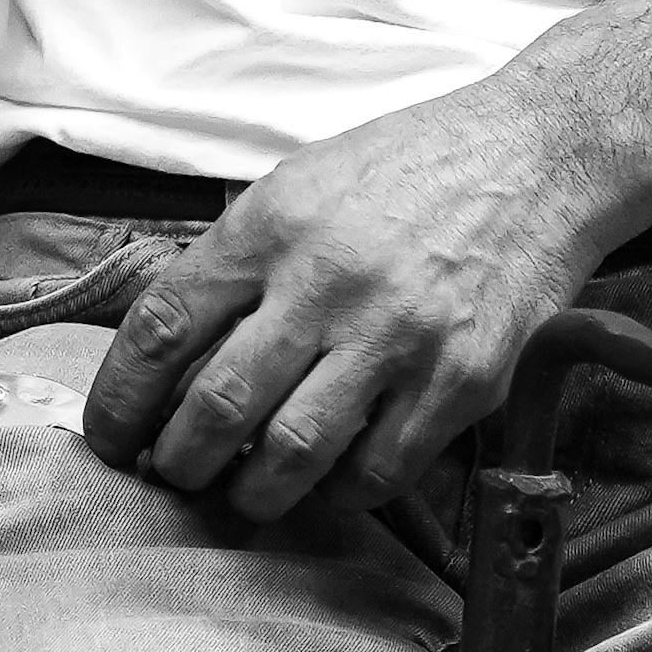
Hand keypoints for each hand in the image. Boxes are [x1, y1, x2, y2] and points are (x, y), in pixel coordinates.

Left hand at [78, 86, 604, 528]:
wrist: (541, 154)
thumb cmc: (412, 168)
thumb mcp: (302, 182)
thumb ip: (237, 260)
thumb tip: (168, 353)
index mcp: (271, 225)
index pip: (160, 329)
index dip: (118, 401)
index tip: (110, 439)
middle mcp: (326, 280)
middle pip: (216, 406)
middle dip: (179, 462)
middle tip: (175, 478)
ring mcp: (397, 334)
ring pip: (292, 453)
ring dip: (253, 494)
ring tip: (244, 497)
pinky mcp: (461, 378)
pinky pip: (380, 469)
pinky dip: (341, 493)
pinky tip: (329, 485)